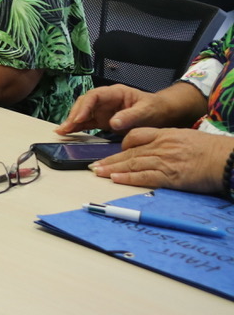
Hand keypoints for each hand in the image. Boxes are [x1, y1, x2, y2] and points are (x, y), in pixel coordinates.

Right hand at [56, 84, 166, 135]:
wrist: (161, 114)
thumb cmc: (154, 108)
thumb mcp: (146, 111)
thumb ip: (130, 116)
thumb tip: (114, 123)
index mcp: (115, 93)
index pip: (94, 96)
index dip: (84, 106)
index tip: (79, 118)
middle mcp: (105, 100)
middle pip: (84, 104)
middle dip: (74, 115)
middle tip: (66, 127)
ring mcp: (103, 110)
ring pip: (82, 113)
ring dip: (72, 121)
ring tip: (62, 131)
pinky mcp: (103, 120)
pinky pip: (87, 123)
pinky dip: (78, 127)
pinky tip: (69, 132)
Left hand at [91, 128, 233, 193]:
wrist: (227, 159)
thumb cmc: (212, 150)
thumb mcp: (187, 138)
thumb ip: (170, 142)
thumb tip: (159, 150)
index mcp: (165, 135)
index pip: (136, 136)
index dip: (122, 145)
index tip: (114, 152)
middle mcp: (161, 146)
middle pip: (129, 152)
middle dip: (110, 159)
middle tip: (94, 165)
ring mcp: (164, 161)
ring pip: (132, 163)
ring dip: (112, 169)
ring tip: (97, 172)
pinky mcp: (170, 176)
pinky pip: (144, 177)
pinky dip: (128, 178)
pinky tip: (115, 179)